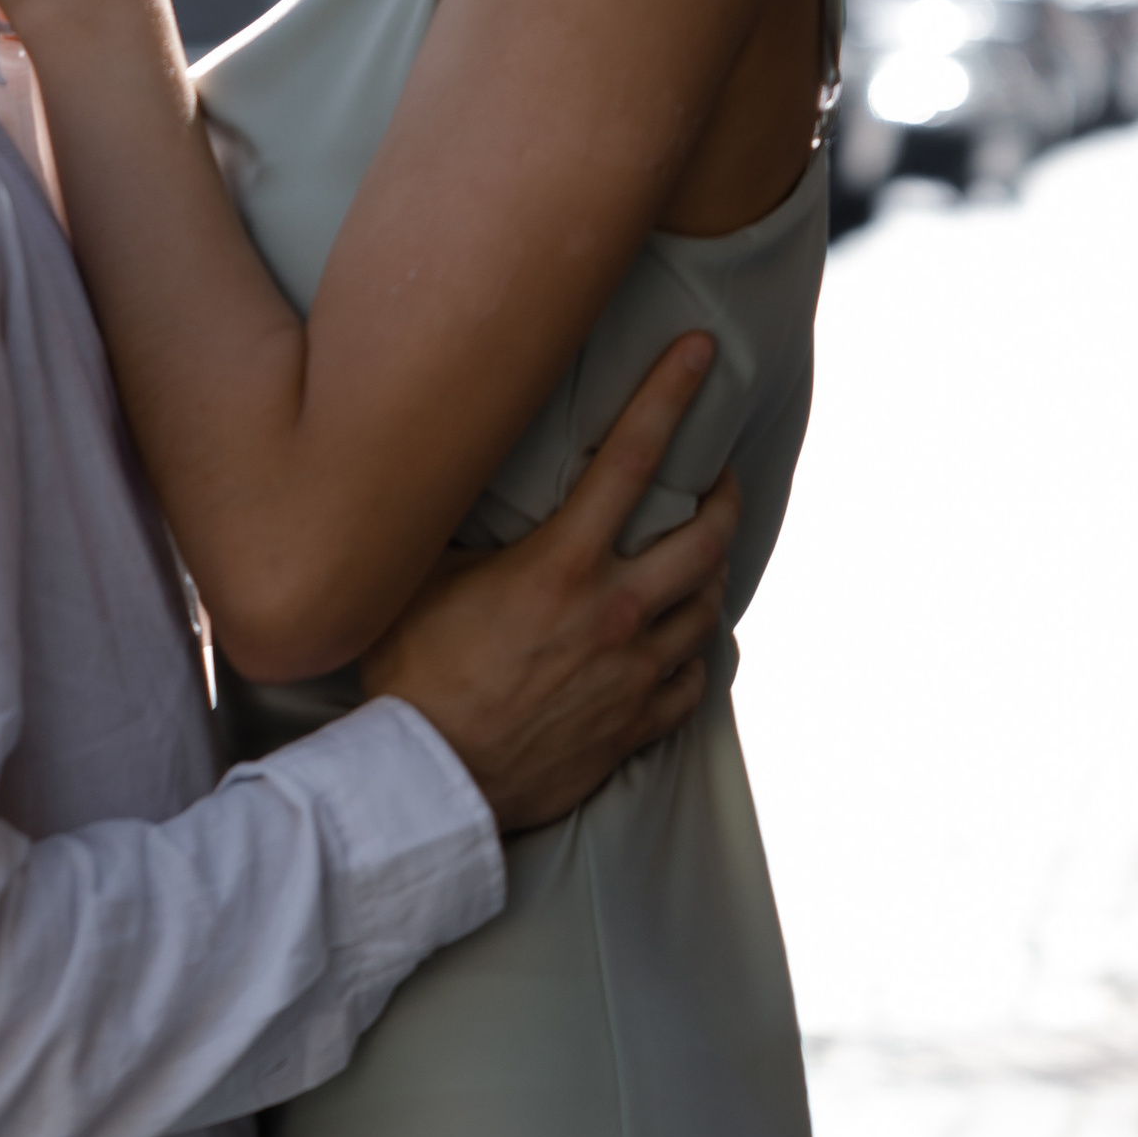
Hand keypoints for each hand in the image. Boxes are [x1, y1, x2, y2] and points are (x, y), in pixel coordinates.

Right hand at [358, 335, 739, 830]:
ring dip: (706, 573)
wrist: (431, 784)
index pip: (633, 457)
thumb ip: (451, 520)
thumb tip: (447, 461)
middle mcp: (613, 613)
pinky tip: (673, 643)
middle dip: (723, 496)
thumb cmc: (414, 675)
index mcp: (563, 564)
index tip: (701, 352)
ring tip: (693, 556)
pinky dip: (690, 653)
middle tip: (717, 476)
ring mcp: (632, 675)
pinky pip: (691, 682)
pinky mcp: (634, 727)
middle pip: (705, 538)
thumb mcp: (420, 576)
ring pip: (706, 608)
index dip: (670, 393)